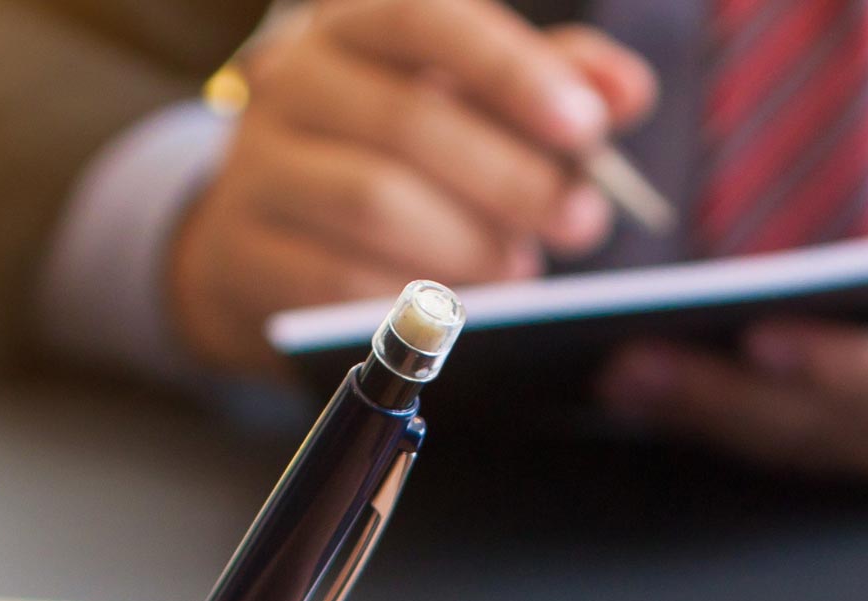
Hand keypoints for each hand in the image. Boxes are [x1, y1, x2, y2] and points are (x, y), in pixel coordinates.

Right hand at [169, 0, 654, 376]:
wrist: (268, 229)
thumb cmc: (396, 152)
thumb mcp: (471, 101)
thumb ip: (553, 84)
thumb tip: (625, 91)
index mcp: (356, 24)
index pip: (426, 20)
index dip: (510, 71)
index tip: (586, 126)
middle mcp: (293, 79)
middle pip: (407, 123)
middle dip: (512, 178)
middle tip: (581, 221)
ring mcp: (256, 165)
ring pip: (373, 202)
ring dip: (466, 243)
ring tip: (516, 266)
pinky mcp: (241, 250)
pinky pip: (336, 278)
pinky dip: (410, 297)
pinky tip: (451, 304)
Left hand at [599, 39, 867, 473]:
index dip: (856, 367)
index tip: (769, 339)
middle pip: (862, 424)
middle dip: (746, 405)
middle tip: (637, 363)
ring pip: (834, 443)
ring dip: (724, 420)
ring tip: (622, 375)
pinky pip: (832, 435)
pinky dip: (748, 418)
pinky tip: (667, 386)